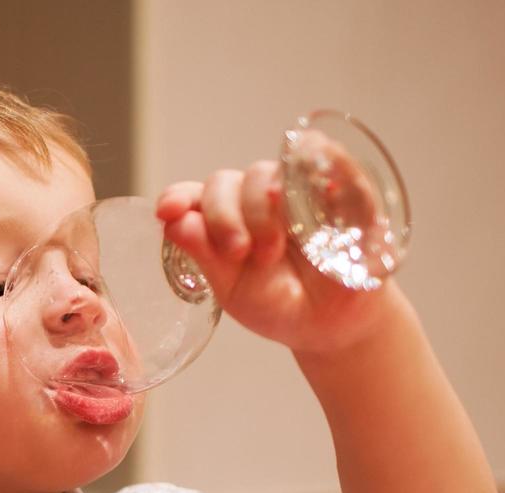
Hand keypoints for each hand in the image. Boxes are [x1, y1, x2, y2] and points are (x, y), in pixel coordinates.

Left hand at [156, 154, 396, 353]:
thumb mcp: (236, 291)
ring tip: (272, 250)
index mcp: (220, 223)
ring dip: (261, 209)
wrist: (335, 324)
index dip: (178, 197)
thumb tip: (175, 223)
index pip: (191, 197)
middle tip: (238, 253)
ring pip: (263, 172)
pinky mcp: (335, 183)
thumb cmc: (281, 306)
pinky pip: (322, 155)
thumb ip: (206, 257)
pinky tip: (316, 189)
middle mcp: (251, 199)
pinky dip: (314, 163)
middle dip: (223, 217)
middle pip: (224, 183)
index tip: (169, 211)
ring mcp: (291, 188)